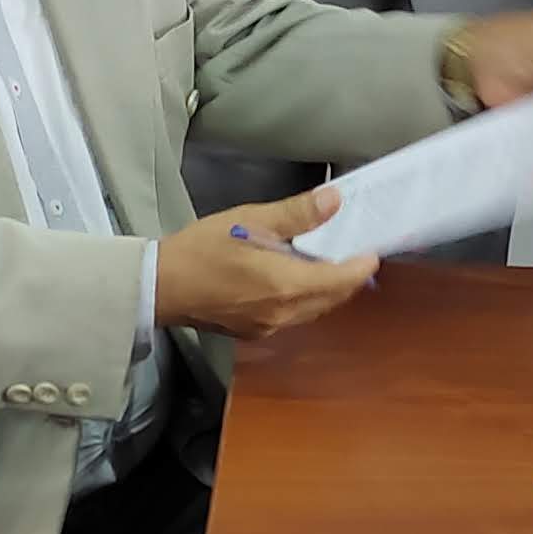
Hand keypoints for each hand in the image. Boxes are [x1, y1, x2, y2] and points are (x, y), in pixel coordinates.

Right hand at [155, 185, 375, 339]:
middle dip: (348, 279)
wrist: (160, 287)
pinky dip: (305, 299)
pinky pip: (293, 316)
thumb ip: (297, 214)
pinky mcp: (254, 332)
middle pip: (332, 298)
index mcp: (287, 285)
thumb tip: (335, 201)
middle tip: (356, 256)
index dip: (362, 267)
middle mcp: (285, 312)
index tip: (373, 253)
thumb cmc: (202, 249)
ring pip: (314, 310)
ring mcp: (269, 326)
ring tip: (330, 265)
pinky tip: (296, 280)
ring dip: (327, 290)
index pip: (342, 280)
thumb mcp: (250, 220)